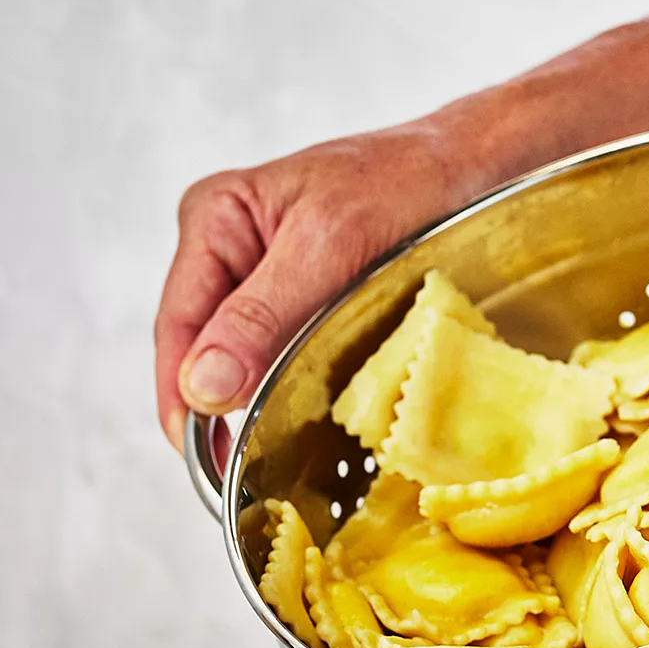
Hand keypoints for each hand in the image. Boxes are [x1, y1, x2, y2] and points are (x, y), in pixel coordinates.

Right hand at [153, 96, 535, 450]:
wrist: (469, 170)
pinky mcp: (310, 306)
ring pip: (245, 362)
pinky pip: (286, 360)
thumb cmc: (403, 184)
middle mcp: (232, 252)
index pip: (179, 324)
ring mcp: (268, 281)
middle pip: (204, 350)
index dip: (181, 397)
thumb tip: (205, 387)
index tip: (198, 456)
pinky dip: (292, 394)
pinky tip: (302, 430)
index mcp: (216, 221)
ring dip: (254, 408)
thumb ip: (263, 317)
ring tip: (264, 465)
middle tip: (236, 478)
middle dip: (217, 410)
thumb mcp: (327, 246)